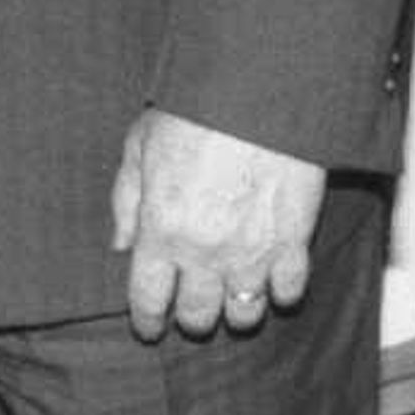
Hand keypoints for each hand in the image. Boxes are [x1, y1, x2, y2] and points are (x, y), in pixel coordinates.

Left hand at [108, 107, 325, 341]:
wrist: (259, 89)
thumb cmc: (195, 109)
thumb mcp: (140, 144)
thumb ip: (126, 200)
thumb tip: (120, 245)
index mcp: (160, 230)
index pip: (148, 300)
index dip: (147, 321)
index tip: (151, 326)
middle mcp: (203, 252)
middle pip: (196, 316)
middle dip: (190, 318)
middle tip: (192, 309)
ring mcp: (251, 251)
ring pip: (243, 314)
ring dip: (235, 311)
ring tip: (233, 298)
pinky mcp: (293, 241)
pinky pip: (289, 291)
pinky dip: (280, 291)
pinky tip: (273, 279)